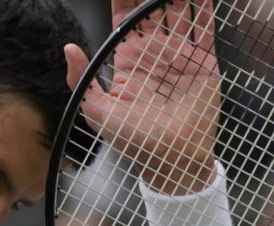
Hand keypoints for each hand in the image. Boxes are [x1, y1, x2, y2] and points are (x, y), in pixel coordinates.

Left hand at [65, 0, 220, 194]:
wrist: (173, 160)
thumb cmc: (134, 141)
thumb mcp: (97, 112)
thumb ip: (81, 79)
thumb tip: (68, 48)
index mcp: (128, 61)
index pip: (123, 20)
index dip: (123, 0)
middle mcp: (154, 53)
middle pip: (150, 10)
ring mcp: (179, 55)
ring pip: (179, 12)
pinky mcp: (203, 61)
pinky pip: (205, 27)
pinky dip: (205, 7)